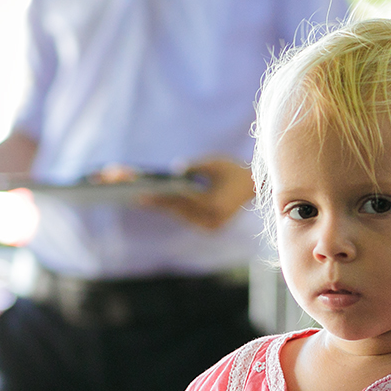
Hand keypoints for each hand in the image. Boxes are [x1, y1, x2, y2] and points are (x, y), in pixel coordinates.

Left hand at [140, 155, 254, 231]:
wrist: (255, 187)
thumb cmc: (234, 170)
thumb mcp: (216, 162)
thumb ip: (196, 165)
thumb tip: (175, 170)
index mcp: (214, 205)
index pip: (181, 200)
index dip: (159, 196)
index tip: (140, 192)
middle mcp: (212, 220)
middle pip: (177, 210)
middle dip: (156, 201)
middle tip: (135, 195)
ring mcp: (211, 226)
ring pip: (180, 215)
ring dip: (161, 205)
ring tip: (140, 196)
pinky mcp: (209, 228)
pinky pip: (186, 217)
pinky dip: (172, 208)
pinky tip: (156, 201)